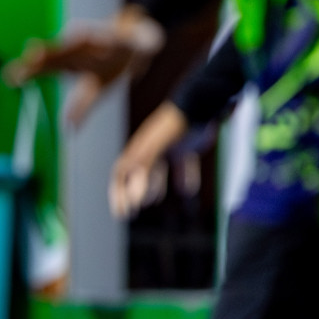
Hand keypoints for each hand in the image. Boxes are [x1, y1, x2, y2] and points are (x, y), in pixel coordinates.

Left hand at [5, 6, 165, 125]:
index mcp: (71, 61)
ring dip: (71, 41)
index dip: (30, 71)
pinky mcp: (123, 36)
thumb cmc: (110, 65)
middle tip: (29, 57)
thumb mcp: (96, 89)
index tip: (11, 77)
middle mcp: (80, 48)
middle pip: (59, 52)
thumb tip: (70, 129)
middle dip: (45, 54)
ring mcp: (99, 39)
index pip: (46, 67)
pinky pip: (115, 37)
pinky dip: (109, 38)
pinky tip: (107, 40)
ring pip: (83, 40)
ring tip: (61, 44)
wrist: (138, 41)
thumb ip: (81, 107)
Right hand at [110, 102, 187, 218]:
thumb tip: (135, 199)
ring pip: (157, 171)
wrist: (200, 105)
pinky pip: (182, 166)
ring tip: (152, 201)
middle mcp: (150, 149)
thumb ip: (144, 171)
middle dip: (131, 193)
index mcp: (138, 149)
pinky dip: (184, 178)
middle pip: (135, 174)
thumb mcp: (155, 148)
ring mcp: (168, 148)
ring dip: (153, 187)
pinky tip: (188, 191)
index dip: (118, 194)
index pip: (121, 174)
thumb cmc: (174, 126)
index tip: (121, 212)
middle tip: (131, 212)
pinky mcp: (185, 148)